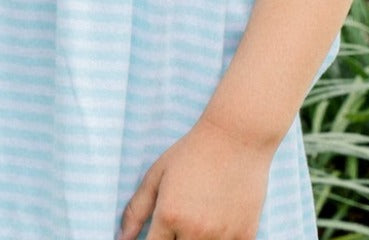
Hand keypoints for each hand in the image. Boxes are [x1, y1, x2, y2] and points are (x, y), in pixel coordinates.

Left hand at [119, 117, 271, 239]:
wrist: (235, 139)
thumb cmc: (191, 153)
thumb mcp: (157, 175)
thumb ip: (136, 209)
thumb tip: (122, 238)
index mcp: (169, 216)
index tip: (155, 235)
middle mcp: (195, 232)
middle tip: (178, 221)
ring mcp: (222, 237)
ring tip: (198, 217)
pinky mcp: (246, 237)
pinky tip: (217, 224)